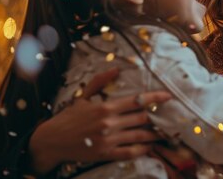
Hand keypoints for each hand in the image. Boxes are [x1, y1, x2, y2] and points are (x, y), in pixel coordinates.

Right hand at [28, 68, 171, 173]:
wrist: (52, 141)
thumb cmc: (69, 117)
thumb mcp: (83, 97)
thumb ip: (100, 81)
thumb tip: (116, 69)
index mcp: (106, 107)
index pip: (137, 100)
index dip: (155, 98)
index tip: (169, 96)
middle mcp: (109, 123)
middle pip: (142, 118)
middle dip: (157, 117)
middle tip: (170, 115)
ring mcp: (108, 140)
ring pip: (139, 136)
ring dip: (154, 134)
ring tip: (164, 132)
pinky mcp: (106, 154)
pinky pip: (130, 152)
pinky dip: (143, 150)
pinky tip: (150, 146)